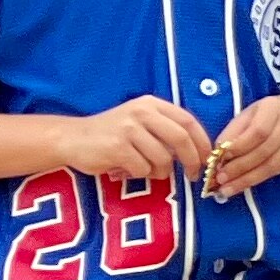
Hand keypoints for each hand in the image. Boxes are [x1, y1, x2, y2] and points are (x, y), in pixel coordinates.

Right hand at [52, 96, 214, 182]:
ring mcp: (129, 129)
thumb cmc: (111, 135)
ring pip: (163, 159)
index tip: (208, 159)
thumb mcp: (140, 122)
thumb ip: (166, 130)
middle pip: (182, 139)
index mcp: (151, 104)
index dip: (203, 142)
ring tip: (144, 170)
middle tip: (194, 175)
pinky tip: (125, 169)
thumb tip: (198, 153)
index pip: (188, 121)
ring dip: (159, 172)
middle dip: (192, 160)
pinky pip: (143, 169)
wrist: (70, 138)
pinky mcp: (118, 147)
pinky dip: (139, 175)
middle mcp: (141, 112)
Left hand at [203, 96, 279, 196]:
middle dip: (239, 167)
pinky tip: (241, 185)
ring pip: (271, 165)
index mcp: (274, 108)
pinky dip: (256, 180)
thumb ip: (234, 131)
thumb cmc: (268, 116)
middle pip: (264, 151)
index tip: (220, 159)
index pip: (258, 132)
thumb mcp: (250, 114)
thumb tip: (216, 153)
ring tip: (227, 188)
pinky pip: (277, 171)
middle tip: (219, 179)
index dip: (239, 147)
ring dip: (246, 179)